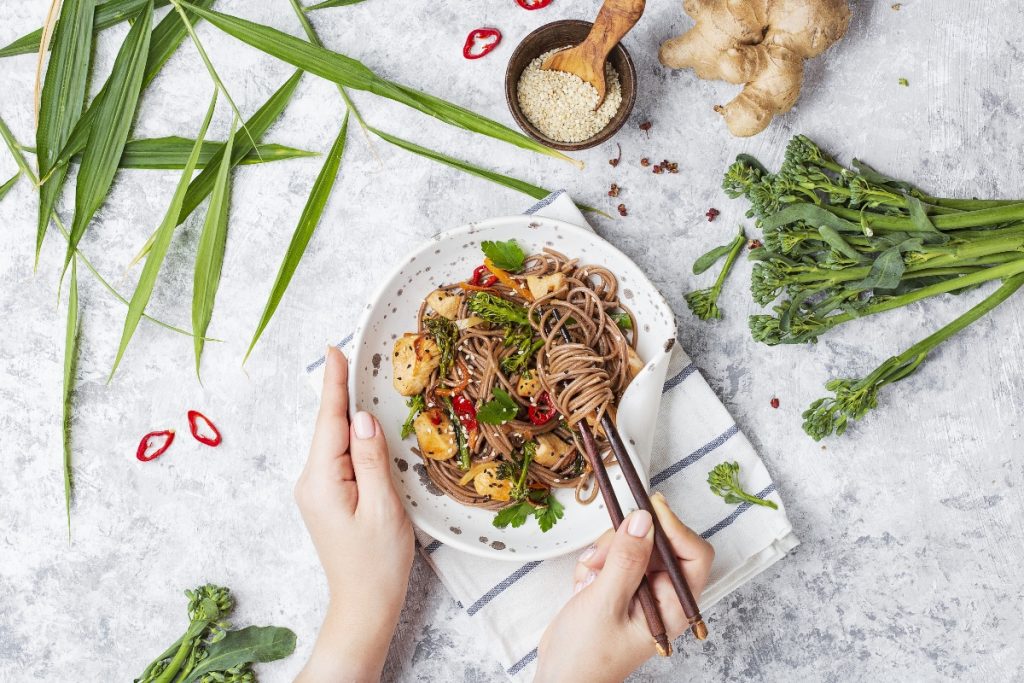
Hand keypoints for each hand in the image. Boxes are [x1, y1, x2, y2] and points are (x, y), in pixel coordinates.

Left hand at [294, 346, 413, 682]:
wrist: (363, 606)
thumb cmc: (377, 564)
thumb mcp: (383, 508)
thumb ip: (371, 459)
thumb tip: (361, 418)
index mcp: (322, 481)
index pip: (330, 421)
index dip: (335, 384)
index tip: (335, 350)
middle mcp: (311, 482)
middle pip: (328, 427)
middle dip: (340, 392)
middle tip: (350, 355)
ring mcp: (317, 492)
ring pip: (333, 442)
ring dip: (346, 413)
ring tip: (358, 379)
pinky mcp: (328, 499)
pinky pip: (338, 457)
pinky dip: (350, 437)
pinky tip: (360, 425)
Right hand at [535, 493, 714, 682]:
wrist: (560, 677)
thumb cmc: (586, 657)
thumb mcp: (605, 603)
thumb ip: (627, 560)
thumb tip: (644, 520)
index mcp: (673, 607)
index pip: (693, 555)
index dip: (675, 527)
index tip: (649, 507)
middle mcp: (662, 597)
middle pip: (660, 543)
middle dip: (627, 543)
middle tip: (602, 556)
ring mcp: (640, 591)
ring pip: (633, 545)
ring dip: (607, 553)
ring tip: (589, 579)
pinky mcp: (620, 587)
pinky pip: (613, 556)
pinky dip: (596, 563)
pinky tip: (584, 585)